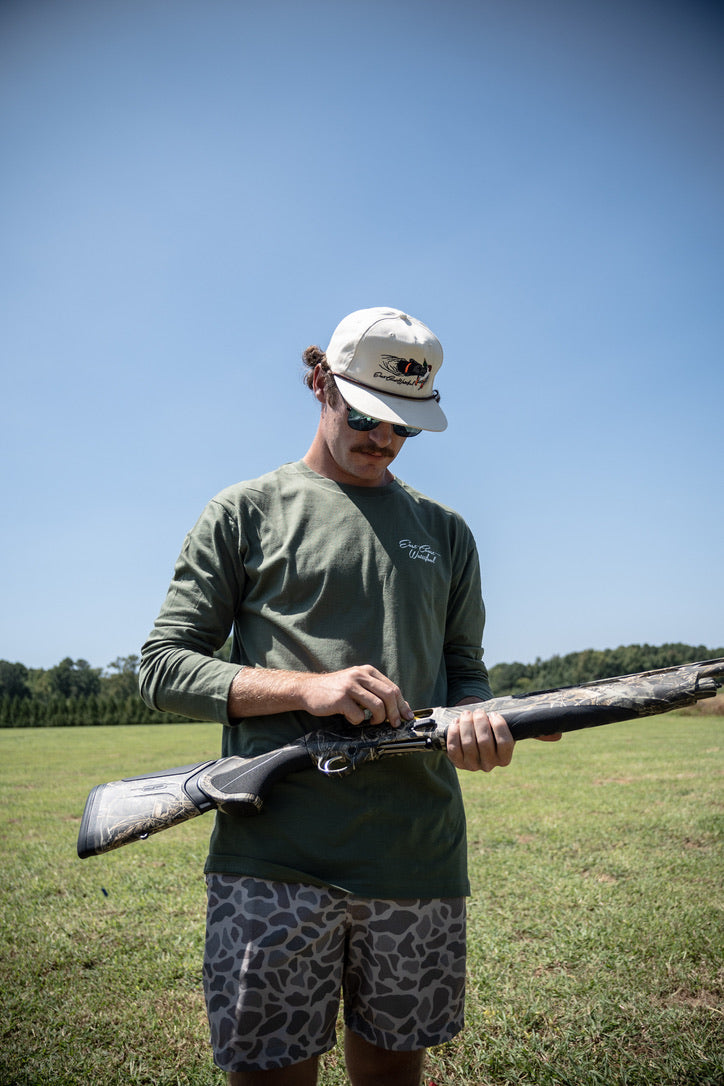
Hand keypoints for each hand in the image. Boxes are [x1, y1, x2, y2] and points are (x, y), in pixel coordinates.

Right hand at [298, 666, 413, 727]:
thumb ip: (375, 691)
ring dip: (379, 719)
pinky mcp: (340, 699)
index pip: (392, 688)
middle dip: (395, 713)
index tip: (407, 716)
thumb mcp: (357, 684)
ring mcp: (350, 686)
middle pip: (389, 695)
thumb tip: (398, 707)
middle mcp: (360, 675)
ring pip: (378, 706)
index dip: (402, 704)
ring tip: (373, 722)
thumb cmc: (335, 690)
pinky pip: (359, 715)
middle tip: (394, 724)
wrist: (308, 689)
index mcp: (367, 671)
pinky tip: (353, 719)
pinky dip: (358, 721)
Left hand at [446, 707, 514, 771]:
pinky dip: (454, 732)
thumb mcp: (499, 731)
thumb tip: (500, 714)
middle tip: (478, 711)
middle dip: (480, 721)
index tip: (493, 714)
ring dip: (466, 724)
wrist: (473, 744)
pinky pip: (454, 748)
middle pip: (484, 741)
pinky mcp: (458, 762)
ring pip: (468, 743)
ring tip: (467, 714)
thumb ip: (501, 724)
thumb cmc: (489, 733)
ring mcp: (472, 765)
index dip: (499, 725)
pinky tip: (456, 722)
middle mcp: (488, 765)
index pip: (504, 742)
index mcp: (503, 758)